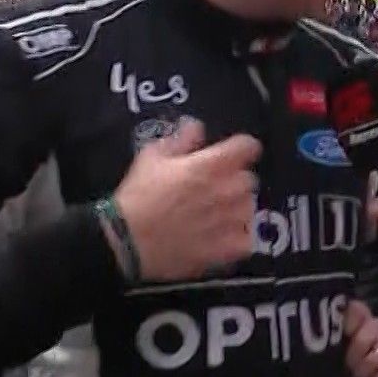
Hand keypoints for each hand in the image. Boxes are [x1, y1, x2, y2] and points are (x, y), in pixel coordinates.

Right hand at [113, 118, 262, 281]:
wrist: (128, 242)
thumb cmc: (138, 196)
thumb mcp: (151, 158)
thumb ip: (180, 141)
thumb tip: (197, 127)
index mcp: (210, 165)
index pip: (247, 146)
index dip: (241, 148)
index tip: (231, 153)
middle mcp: (227, 191)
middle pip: (248, 178)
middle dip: (234, 179)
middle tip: (214, 186)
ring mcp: (230, 221)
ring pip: (248, 208)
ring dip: (236, 207)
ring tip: (216, 213)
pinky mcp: (227, 249)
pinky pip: (246, 238)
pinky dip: (238, 236)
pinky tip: (221, 236)